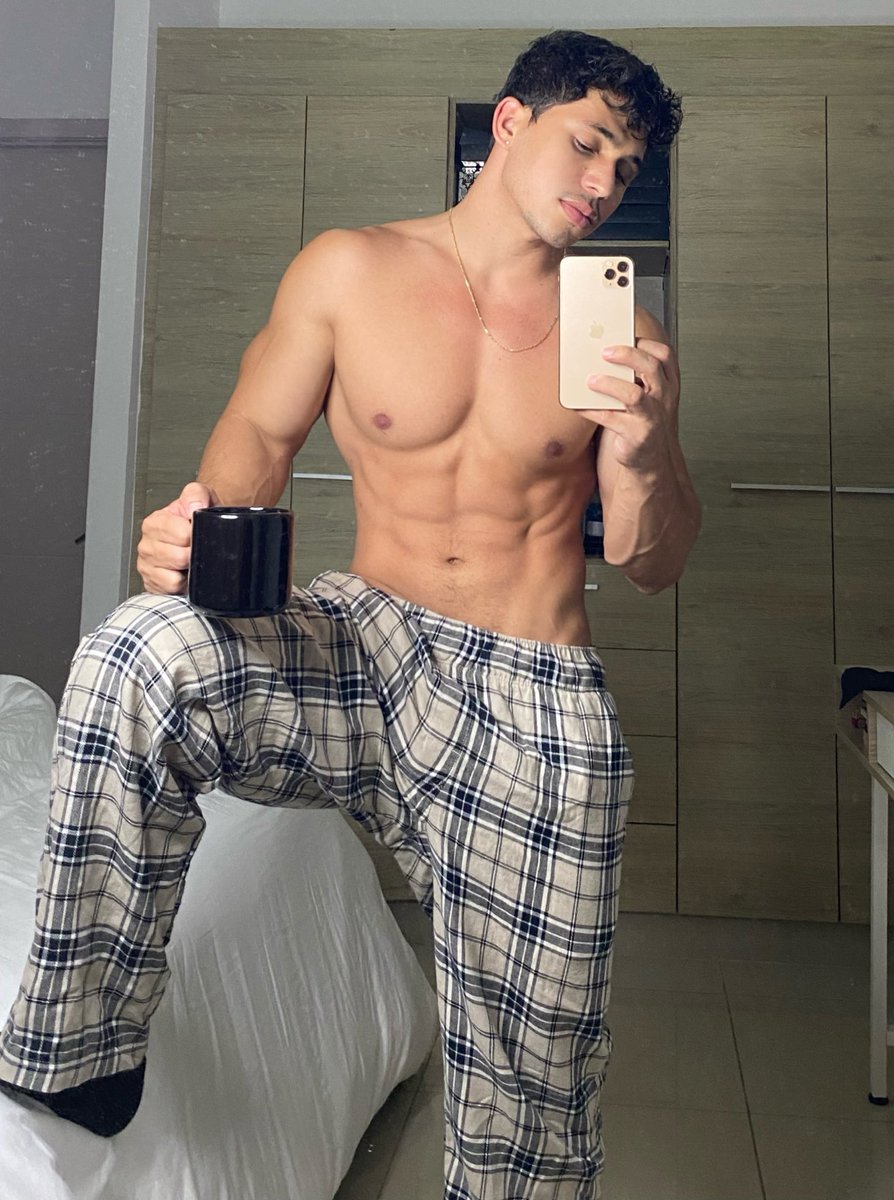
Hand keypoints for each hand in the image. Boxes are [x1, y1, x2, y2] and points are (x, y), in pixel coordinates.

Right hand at [136, 481, 218, 594]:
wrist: (198, 529)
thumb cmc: (196, 517)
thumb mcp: (198, 496)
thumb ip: (196, 495)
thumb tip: (194, 508)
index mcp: (154, 523)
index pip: (180, 535)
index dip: (195, 535)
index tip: (198, 533)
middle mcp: (147, 545)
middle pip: (178, 557)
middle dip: (193, 555)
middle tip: (196, 549)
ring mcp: (146, 566)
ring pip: (173, 577)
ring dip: (187, 572)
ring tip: (189, 562)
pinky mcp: (151, 584)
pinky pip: (170, 590)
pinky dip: (181, 585)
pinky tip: (182, 574)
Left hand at [578, 335, 680, 473]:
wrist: (650, 461)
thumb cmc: (644, 422)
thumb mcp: (648, 397)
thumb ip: (634, 377)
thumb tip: (601, 355)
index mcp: (668, 384)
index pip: (664, 356)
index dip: (646, 343)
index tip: (626, 336)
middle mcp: (664, 399)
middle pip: (651, 368)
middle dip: (628, 356)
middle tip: (605, 352)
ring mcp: (651, 418)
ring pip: (633, 395)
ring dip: (609, 384)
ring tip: (590, 380)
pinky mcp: (636, 436)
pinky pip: (611, 420)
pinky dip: (591, 411)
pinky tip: (578, 406)